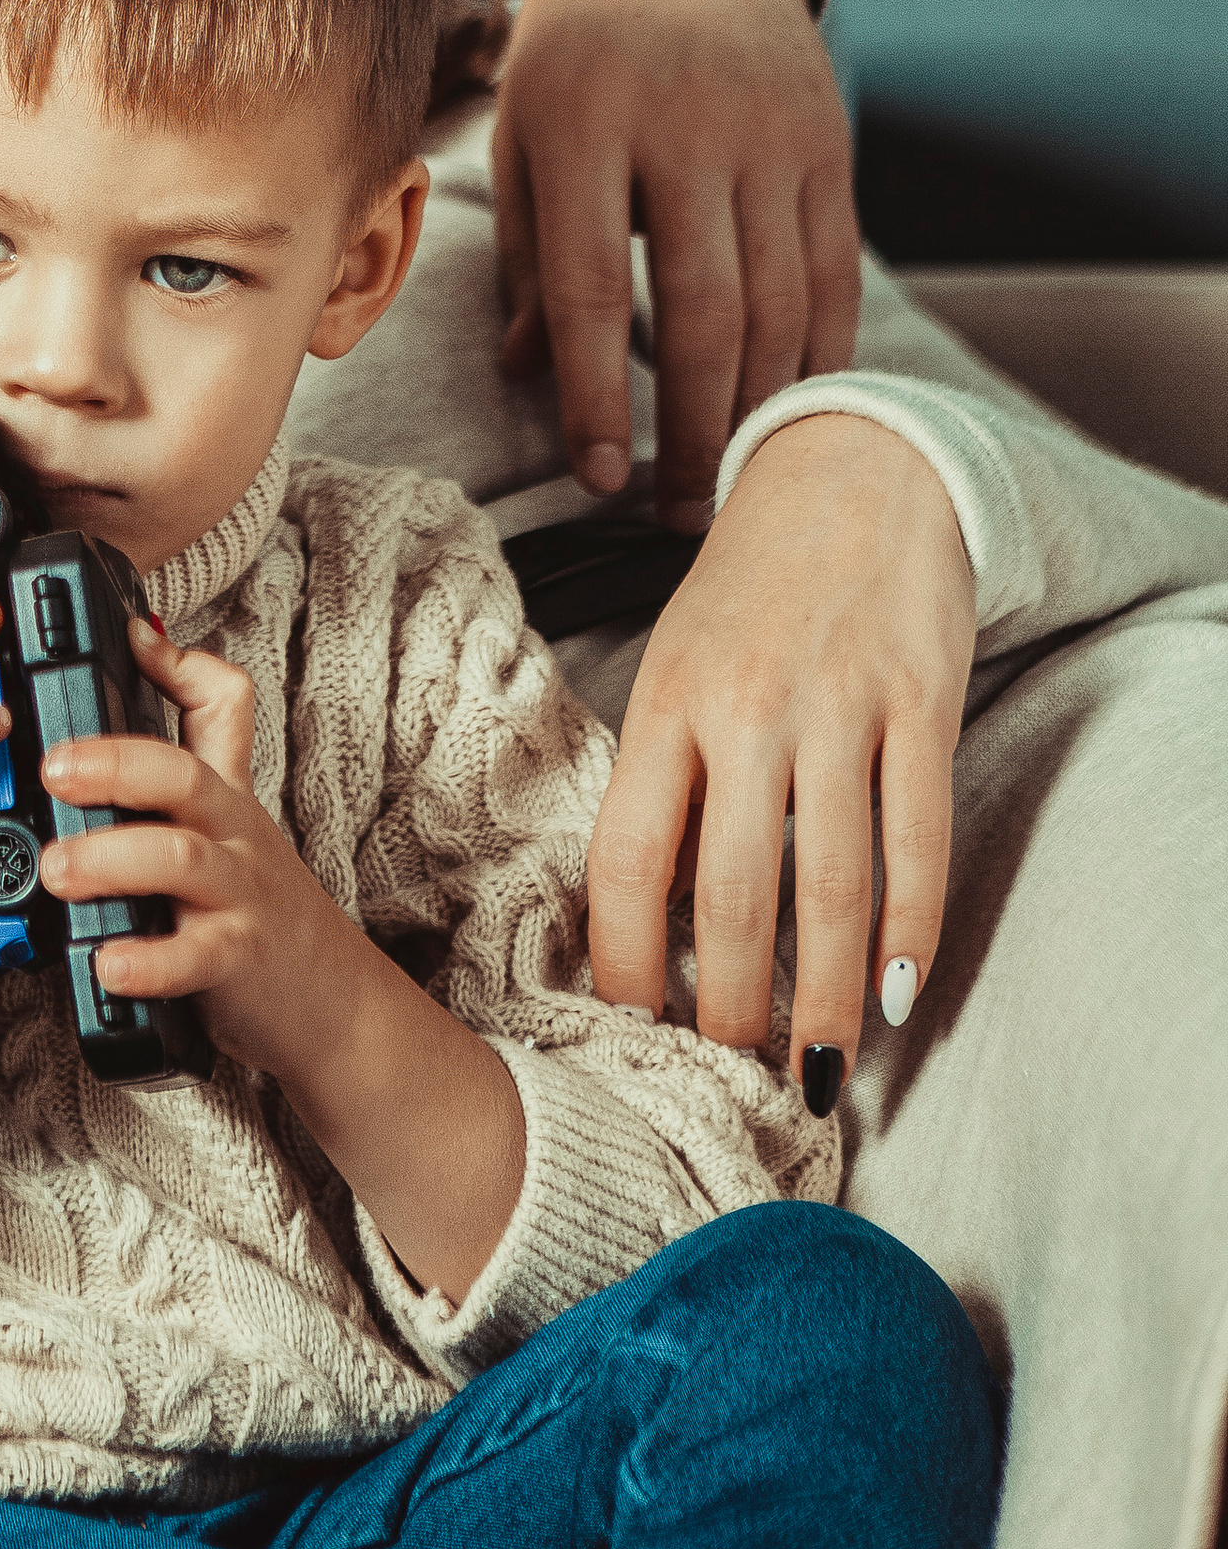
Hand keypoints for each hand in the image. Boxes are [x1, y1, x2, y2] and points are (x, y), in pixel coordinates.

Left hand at [44, 623, 524, 1297]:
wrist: (331, 1002)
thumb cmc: (258, 906)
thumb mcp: (227, 823)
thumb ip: (179, 764)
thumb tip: (125, 697)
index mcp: (222, 795)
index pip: (220, 706)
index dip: (177, 664)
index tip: (125, 639)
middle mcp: (231, 833)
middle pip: (183, 775)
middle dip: (115, 763)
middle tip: (53, 769)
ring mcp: (238, 895)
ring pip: (180, 860)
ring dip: (112, 859)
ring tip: (56, 870)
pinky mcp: (238, 960)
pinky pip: (193, 957)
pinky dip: (148, 962)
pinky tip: (108, 964)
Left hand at [494, 0, 858, 529]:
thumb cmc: (576, 50)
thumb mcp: (524, 130)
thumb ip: (529, 253)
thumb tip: (531, 375)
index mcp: (584, 121)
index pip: (593, 288)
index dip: (597, 397)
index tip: (596, 479)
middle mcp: (685, 125)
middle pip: (703, 312)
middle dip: (694, 430)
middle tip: (680, 513)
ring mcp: (770, 133)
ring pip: (779, 304)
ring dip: (758, 410)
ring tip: (730, 481)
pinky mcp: (830, 144)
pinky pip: (833, 273)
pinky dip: (819, 356)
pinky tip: (793, 413)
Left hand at [587, 414, 972, 1086]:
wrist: (852, 475)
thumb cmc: (747, 593)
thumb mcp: (675, 666)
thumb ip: (667, 778)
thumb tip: (658, 916)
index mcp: (665, 703)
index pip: (628, 857)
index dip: (625, 956)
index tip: (632, 1021)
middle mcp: (746, 709)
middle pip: (734, 894)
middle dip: (731, 1005)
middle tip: (730, 1073)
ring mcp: (839, 707)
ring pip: (832, 886)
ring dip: (826, 996)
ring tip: (819, 1070)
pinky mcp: (922, 703)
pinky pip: (919, 841)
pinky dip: (912, 929)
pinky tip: (901, 993)